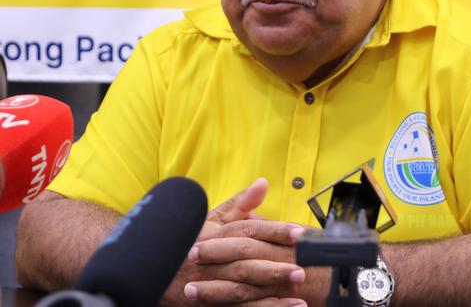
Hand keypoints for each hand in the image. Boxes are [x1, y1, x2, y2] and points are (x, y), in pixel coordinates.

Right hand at [183, 178, 307, 305]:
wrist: (159, 273)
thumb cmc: (191, 242)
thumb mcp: (212, 219)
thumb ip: (241, 203)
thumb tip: (263, 183)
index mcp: (217, 236)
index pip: (248, 231)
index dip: (274, 231)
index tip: (299, 233)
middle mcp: (215, 260)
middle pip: (246, 261)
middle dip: (274, 265)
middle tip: (302, 267)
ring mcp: (213, 285)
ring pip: (244, 288)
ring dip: (272, 290)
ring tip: (300, 291)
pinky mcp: (215, 303)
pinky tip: (289, 306)